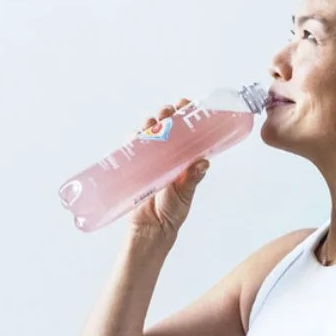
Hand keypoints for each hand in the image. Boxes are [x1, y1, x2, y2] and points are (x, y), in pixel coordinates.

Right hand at [126, 99, 209, 236]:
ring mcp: (151, 161)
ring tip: (152, 121)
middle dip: (167, 116)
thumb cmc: (171, 213)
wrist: (151, 229)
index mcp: (184, 160)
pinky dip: (132, 139)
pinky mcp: (136, 168)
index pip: (187, 133)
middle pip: (167, 129)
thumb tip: (203, 162)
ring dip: (150, 124)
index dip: (186, 117)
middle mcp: (169, 157)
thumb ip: (191, 179)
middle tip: (168, 111)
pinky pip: (132, 149)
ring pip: (150, 135)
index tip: (186, 105)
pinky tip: (135, 134)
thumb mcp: (184, 194)